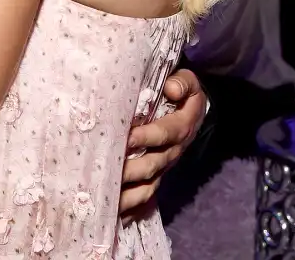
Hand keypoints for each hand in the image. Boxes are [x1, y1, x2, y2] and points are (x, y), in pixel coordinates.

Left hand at [119, 69, 205, 218]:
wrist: (188, 109)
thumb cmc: (181, 92)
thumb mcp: (187, 81)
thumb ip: (182, 83)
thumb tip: (172, 89)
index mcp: (181, 127)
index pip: (167, 134)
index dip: (149, 136)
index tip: (129, 137)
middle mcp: (172, 151)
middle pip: (153, 164)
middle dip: (132, 169)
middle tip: (109, 170)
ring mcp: (162, 166)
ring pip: (148, 186)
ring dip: (128, 194)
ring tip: (107, 197)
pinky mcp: (154, 175)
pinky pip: (144, 196)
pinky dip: (130, 208)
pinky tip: (112, 213)